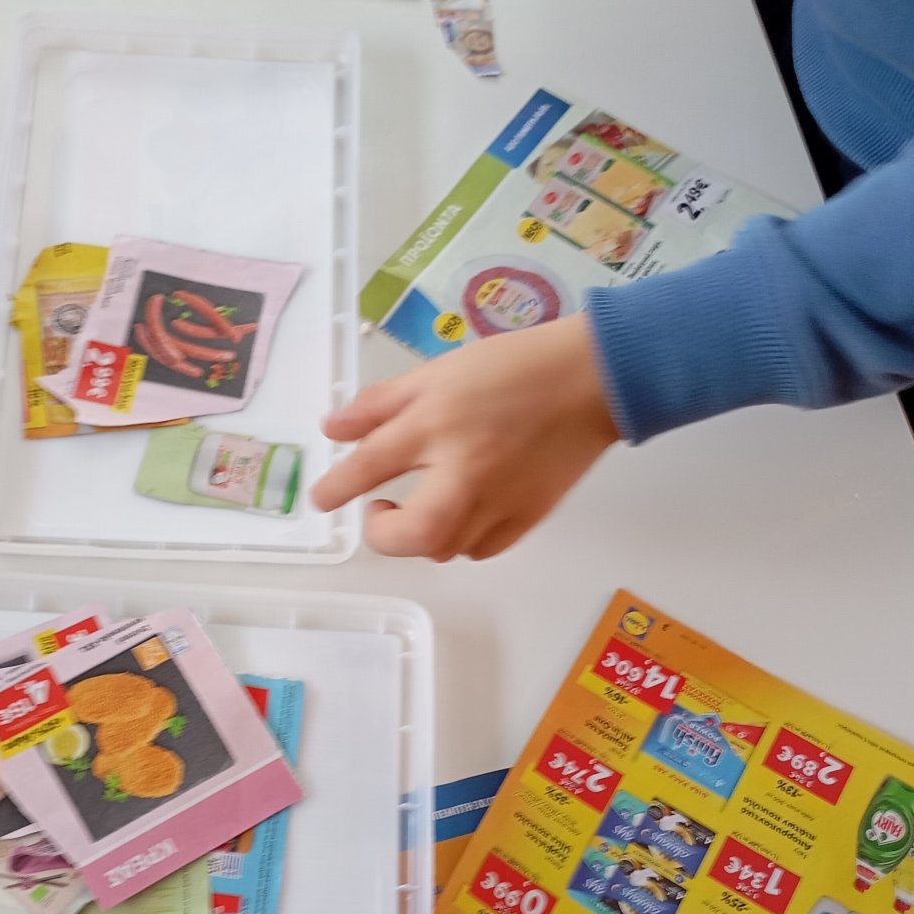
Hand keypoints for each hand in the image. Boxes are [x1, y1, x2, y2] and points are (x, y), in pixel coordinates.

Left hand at [311, 315, 618, 559]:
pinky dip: (462, 540)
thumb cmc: (513, 366)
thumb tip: (333, 429)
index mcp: (437, 425)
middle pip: (415, 532)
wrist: (592, 379)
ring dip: (422, 535)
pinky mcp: (529, 516)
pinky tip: (461, 514)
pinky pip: (483, 548)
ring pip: (447, 547)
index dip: (337, 487)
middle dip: (385, 533)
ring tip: (422, 505)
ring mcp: (501, 499)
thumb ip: (381, 404)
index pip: (371, 465)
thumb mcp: (437, 372)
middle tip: (381, 510)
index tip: (322, 500)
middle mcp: (465, 470)